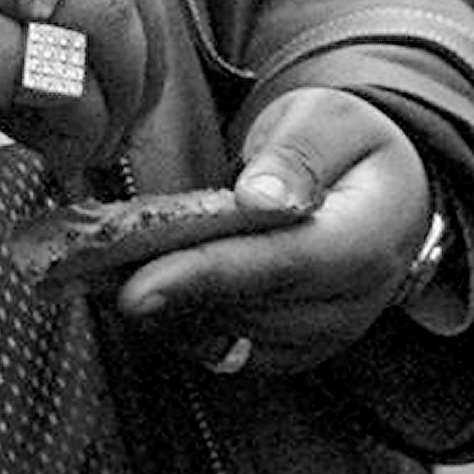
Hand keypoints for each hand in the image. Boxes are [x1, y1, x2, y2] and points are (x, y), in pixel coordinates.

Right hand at [0, 0, 154, 174]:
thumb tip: (95, 27)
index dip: (138, 15)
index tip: (126, 69)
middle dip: (146, 55)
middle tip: (129, 113)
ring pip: (106, 25)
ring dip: (117, 98)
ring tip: (86, 140)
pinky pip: (62, 86)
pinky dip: (73, 128)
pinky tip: (41, 148)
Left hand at [111, 89, 441, 375]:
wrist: (384, 193)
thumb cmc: (348, 146)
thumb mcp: (328, 121)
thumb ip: (297, 154)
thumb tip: (260, 197)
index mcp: (369, 237)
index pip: (281, 265)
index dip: (206, 277)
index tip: (137, 286)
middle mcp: (353, 301)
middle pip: (248, 308)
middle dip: (168, 291)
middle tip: (89, 269)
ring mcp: (326, 335)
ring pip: (233, 336)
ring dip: (168, 311)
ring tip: (104, 275)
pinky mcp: (296, 349)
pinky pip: (232, 351)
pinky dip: (183, 326)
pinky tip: (146, 292)